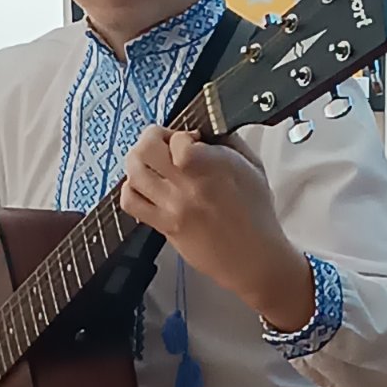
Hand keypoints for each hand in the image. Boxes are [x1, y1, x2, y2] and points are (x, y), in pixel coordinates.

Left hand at [120, 127, 314, 329]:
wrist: (254, 258)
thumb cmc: (257, 215)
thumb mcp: (253, 167)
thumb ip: (228, 142)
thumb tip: (207, 128)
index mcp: (213, 167)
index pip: (178, 139)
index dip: (182, 134)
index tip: (191, 140)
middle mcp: (188, 186)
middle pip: (146, 148)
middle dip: (152, 138)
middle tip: (163, 145)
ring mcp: (172, 207)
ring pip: (133, 172)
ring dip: (138, 161)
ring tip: (150, 164)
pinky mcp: (164, 226)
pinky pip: (130, 202)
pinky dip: (130, 189)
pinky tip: (143, 187)